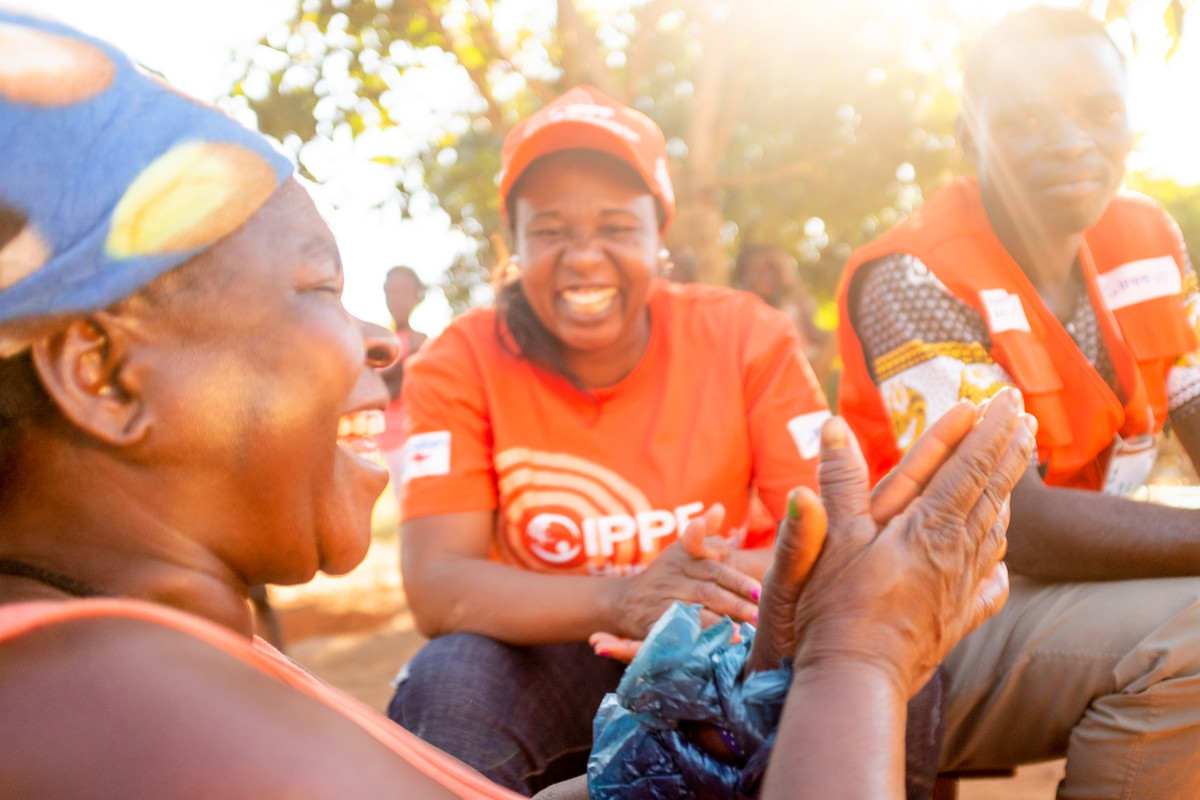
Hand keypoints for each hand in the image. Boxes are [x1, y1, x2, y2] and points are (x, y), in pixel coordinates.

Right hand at [602, 504, 761, 643]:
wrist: (625, 600)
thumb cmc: (664, 574)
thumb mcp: (680, 549)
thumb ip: (704, 533)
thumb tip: (719, 509)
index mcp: (682, 557)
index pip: (713, 567)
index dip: (736, 579)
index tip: (759, 589)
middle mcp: (672, 577)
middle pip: (709, 591)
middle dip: (736, 603)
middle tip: (761, 614)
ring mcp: (662, 601)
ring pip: (697, 611)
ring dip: (724, 621)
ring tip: (747, 630)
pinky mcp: (655, 624)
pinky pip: (681, 631)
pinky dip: (702, 637)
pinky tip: (721, 642)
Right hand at [785, 390, 1032, 695]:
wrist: (855, 681)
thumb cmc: (834, 611)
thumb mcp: (829, 541)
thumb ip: (837, 483)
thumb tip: (832, 426)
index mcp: (926, 527)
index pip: (966, 466)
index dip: (987, 429)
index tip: (1003, 396)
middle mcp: (954, 552)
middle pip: (991, 490)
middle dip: (1009, 447)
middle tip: (1023, 412)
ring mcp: (961, 586)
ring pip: (995, 527)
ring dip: (1008, 490)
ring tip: (1019, 464)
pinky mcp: (958, 617)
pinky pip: (990, 577)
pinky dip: (998, 552)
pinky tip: (1001, 549)